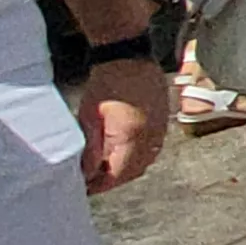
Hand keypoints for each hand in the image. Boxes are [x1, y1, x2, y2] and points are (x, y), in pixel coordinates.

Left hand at [78, 55, 166, 191]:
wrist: (130, 57)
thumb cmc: (106, 83)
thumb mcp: (89, 118)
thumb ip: (90, 148)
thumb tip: (86, 173)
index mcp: (131, 137)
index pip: (116, 175)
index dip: (98, 185)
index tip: (83, 187)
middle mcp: (150, 138)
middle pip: (131, 172)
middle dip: (111, 179)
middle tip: (91, 179)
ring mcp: (159, 130)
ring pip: (142, 162)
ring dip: (124, 168)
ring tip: (103, 165)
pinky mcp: (162, 123)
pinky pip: (150, 149)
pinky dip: (135, 156)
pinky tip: (121, 151)